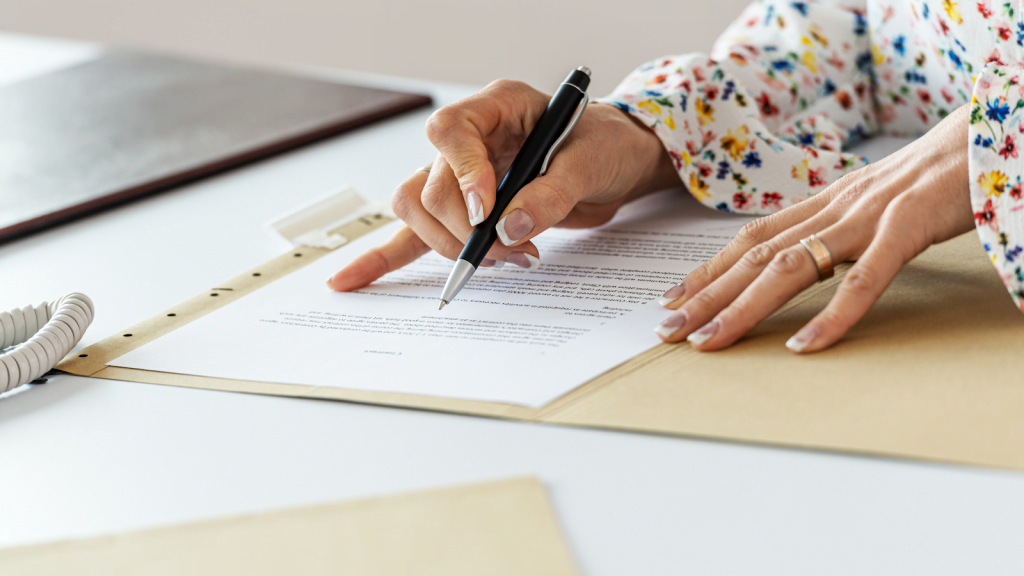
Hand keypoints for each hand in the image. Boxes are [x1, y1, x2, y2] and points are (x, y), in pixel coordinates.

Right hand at [328, 79, 677, 290]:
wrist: (614, 164)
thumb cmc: (603, 146)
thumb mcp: (589, 163)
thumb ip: (551, 194)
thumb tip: (508, 229)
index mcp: (495, 108)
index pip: (449, 131)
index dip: (461, 175)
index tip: (486, 213)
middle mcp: (469, 140)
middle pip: (430, 186)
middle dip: (466, 231)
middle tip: (513, 252)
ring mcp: (458, 176)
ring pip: (417, 211)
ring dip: (451, 247)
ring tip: (503, 261)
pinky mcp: (461, 211)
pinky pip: (414, 233)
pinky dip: (386, 258)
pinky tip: (353, 280)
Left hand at [655, 104, 974, 352]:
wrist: (996, 128)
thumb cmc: (940, 172)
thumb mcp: (880, 203)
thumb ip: (845, 229)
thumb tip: (817, 260)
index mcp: (828, 203)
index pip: (752, 239)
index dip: (709, 268)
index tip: (674, 297)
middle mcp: (835, 207)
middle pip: (754, 257)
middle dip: (705, 295)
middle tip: (667, 330)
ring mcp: (868, 215)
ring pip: (789, 268)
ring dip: (742, 307)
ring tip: (708, 341)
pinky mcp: (908, 225)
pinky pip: (864, 278)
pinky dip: (832, 315)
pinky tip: (803, 346)